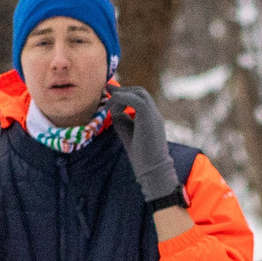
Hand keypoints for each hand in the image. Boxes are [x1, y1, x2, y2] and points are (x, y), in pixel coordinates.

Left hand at [106, 86, 183, 206]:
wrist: (153, 170)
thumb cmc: (141, 156)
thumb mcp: (126, 132)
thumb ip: (120, 118)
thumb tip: (111, 106)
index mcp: (151, 118)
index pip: (140, 98)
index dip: (124, 93)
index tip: (109, 93)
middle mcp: (155, 113)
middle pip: (140, 91)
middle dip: (122, 91)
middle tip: (107, 92)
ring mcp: (154, 115)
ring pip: (139, 93)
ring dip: (121, 96)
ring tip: (108, 106)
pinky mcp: (149, 117)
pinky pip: (136, 100)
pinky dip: (122, 100)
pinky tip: (112, 110)